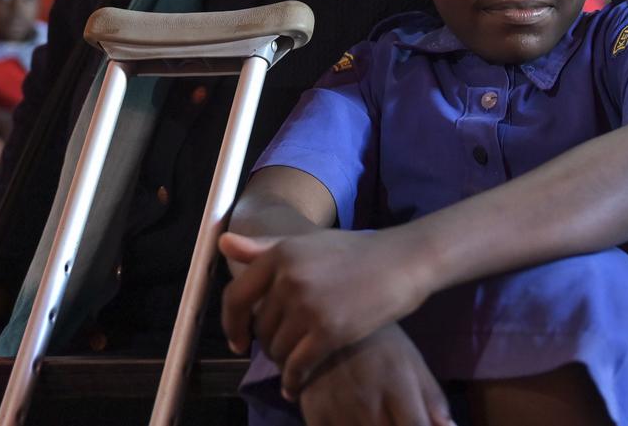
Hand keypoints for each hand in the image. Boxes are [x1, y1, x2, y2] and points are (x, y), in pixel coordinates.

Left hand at [220, 228, 430, 398]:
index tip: (238, 342)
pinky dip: (293, 379)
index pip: (236, 296)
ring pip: (276, 349)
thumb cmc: (357, 252)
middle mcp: (289, 277)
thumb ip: (263, 247)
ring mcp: (308, 304)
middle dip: (270, 343)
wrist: (403, 261)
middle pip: (260, 328)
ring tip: (297, 361)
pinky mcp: (329, 330)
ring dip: (283, 361)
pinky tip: (296, 385)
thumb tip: (223, 242)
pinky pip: (297, 365)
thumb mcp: (308, 243)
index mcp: (280, 253)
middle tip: (287, 348)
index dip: (231, 324)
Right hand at [297, 324, 453, 425]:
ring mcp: (339, 409)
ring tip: (372, 413)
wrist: (329, 319)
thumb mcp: (411, 363)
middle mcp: (370, 400)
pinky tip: (349, 419)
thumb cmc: (379, 345)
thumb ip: (433, 400)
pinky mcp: (314, 413)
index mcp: (398, 385)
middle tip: (392, 413)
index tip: (418, 423)